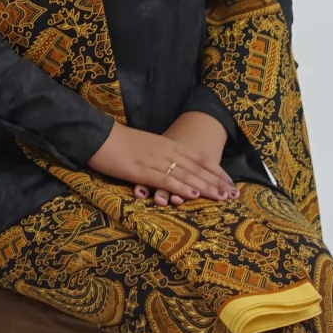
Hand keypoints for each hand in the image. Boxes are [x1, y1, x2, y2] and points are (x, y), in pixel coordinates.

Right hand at [88, 121, 234, 203]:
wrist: (98, 135)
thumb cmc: (118, 142)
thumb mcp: (145, 145)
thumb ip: (159, 155)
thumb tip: (170, 166)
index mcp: (167, 144)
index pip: (198, 158)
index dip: (215, 170)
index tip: (229, 181)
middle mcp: (166, 151)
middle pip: (197, 167)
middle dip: (217, 181)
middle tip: (233, 193)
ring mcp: (155, 160)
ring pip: (186, 174)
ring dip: (205, 187)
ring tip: (222, 197)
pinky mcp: (142, 170)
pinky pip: (166, 180)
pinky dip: (182, 188)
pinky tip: (194, 195)